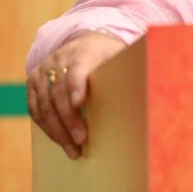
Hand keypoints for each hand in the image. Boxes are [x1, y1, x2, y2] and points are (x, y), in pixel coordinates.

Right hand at [27, 30, 126, 158]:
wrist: (86, 41)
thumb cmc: (110, 55)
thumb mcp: (122, 56)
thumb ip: (131, 69)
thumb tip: (158, 87)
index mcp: (84, 50)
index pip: (77, 68)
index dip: (76, 85)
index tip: (80, 103)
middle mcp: (59, 59)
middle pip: (58, 92)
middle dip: (69, 120)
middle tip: (81, 141)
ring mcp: (43, 70)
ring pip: (44, 104)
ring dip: (57, 130)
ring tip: (72, 150)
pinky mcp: (33, 82)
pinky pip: (35, 108)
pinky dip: (46, 127)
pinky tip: (60, 140)